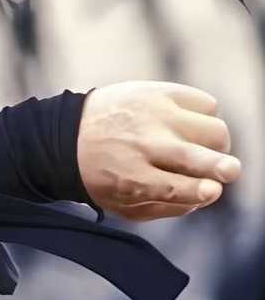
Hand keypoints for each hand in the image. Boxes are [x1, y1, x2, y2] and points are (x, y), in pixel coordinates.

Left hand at [77, 81, 241, 221]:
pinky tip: (191, 127)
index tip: (212, 191)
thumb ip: (163, 207)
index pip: (172, 187)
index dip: (198, 191)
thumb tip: (206, 197)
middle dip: (220, 167)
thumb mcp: (120, 203)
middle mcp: (144, 144)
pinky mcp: (161, 92)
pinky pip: (206, 103)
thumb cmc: (103, 174)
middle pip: (194, 157)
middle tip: (230, 171)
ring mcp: (155, 115)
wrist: (68, 134)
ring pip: (212, 128)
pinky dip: (207, 117)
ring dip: (217, 144)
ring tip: (205, 151)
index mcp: (129, 177)